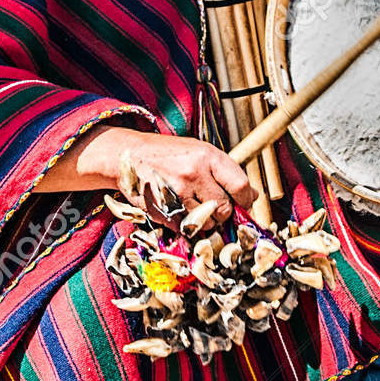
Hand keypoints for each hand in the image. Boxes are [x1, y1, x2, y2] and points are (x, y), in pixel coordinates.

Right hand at [41, 126, 254, 222]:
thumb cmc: (168, 154)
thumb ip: (226, 173)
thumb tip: (252, 196)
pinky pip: (184, 228)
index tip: (241, 203)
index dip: (244, 200)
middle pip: (224, 209)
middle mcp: (194, 173)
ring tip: (190, 204)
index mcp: (208, 156)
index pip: (240, 186)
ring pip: (205, 222)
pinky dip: (184, 224)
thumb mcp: (200, 152)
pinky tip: (176, 208)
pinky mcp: (162, 210)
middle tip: (211, 205)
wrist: (127, 155)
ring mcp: (176, 193)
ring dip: (203, 221)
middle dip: (222, 213)